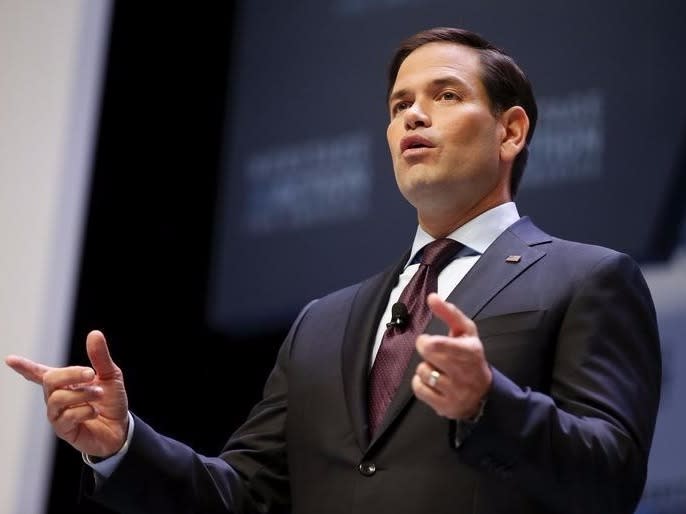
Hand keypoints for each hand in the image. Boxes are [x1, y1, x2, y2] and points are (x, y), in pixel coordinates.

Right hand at [5, 330, 128, 456]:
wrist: (121, 427)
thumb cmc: (111, 401)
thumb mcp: (110, 375)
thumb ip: (100, 357)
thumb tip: (94, 334)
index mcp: (65, 383)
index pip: (40, 373)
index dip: (25, 367)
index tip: (10, 359)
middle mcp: (57, 398)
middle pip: (50, 380)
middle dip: (71, 374)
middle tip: (92, 374)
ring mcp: (58, 414)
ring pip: (57, 399)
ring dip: (82, 394)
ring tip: (99, 395)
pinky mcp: (63, 430)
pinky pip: (67, 417)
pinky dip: (85, 410)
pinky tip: (94, 411)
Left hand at [412, 293, 491, 419]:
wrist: (485, 394)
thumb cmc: (470, 356)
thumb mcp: (466, 332)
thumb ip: (449, 313)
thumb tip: (431, 297)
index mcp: (470, 351)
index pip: (443, 346)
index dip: (430, 342)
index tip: (427, 340)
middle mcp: (465, 373)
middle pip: (429, 355)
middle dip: (426, 349)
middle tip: (433, 351)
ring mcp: (455, 392)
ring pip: (423, 372)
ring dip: (425, 368)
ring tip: (437, 369)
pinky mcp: (446, 407)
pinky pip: (419, 390)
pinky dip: (420, 383)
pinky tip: (432, 383)